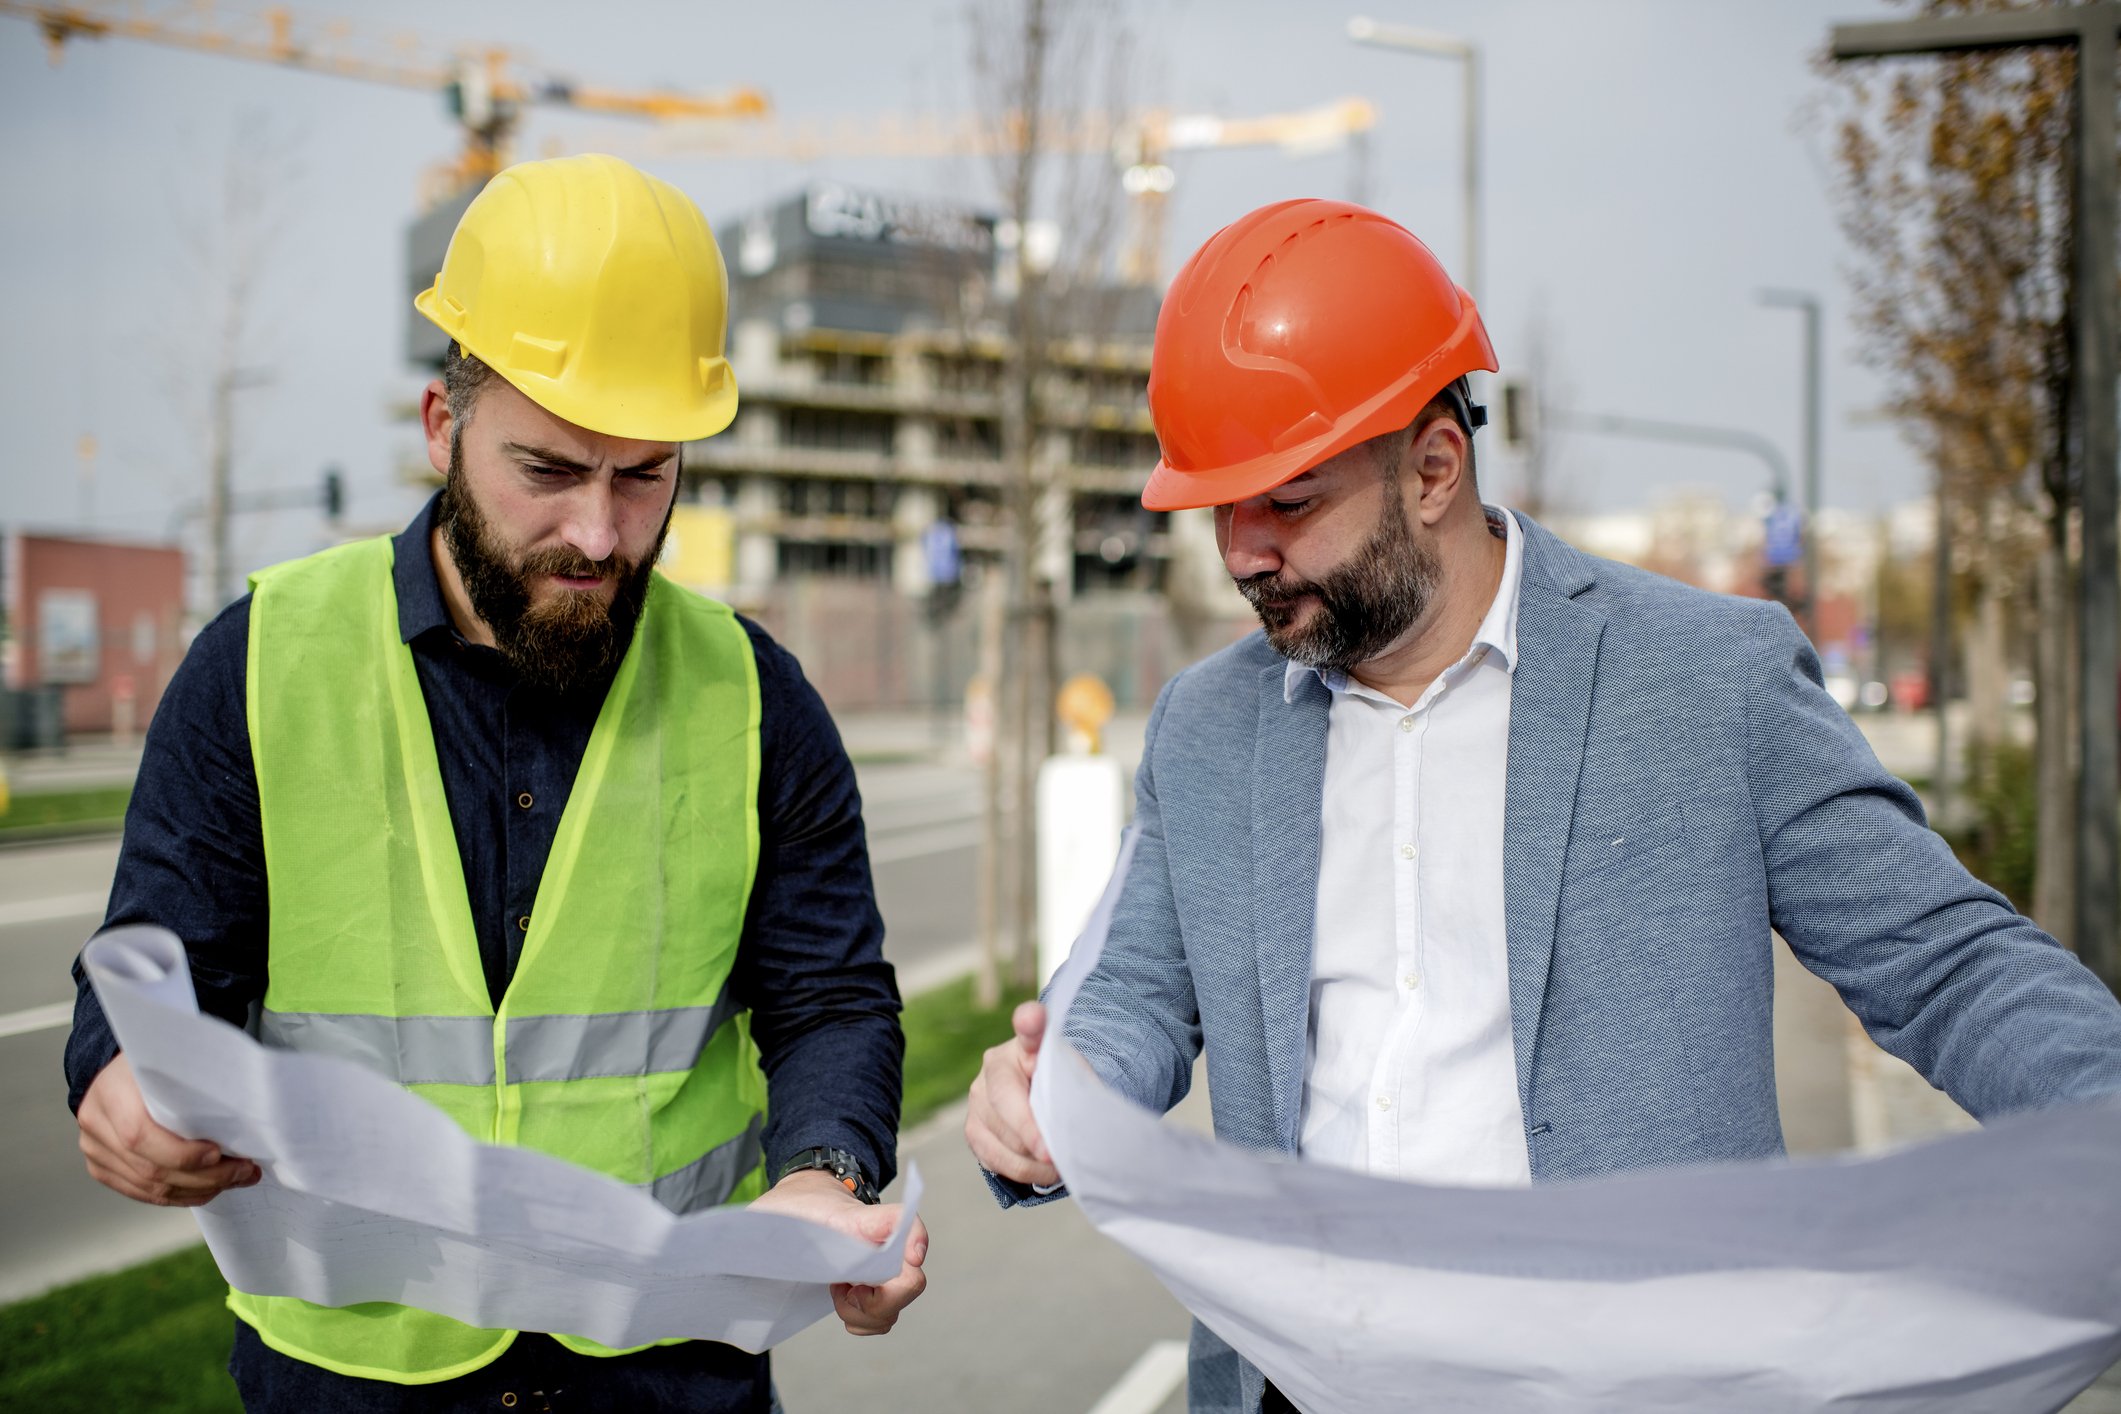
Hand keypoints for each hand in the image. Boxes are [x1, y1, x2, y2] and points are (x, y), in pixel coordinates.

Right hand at [77, 1053, 259, 1206]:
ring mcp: (96, 1150)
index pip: (140, 1135)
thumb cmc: (153, 1062)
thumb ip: (193, 1082)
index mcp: (112, 1091)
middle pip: (150, 1168)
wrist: (117, 1070)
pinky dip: (178, 1195)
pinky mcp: (102, 1168)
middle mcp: (97, 1124)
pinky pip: (141, 1192)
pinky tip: (206, 1190)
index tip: (219, 1153)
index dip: (181, 1152)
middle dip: (205, 1177)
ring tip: (235, 1180)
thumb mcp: (172, 1057)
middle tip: (244, 1171)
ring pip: (149, 1187)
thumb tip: (243, 1109)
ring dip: (198, 1190)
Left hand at [749, 1169, 927, 1335]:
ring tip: (837, 1294)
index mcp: (858, 1222)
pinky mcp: (875, 1285)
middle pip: (909, 1280)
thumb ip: (756, 1227)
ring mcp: (882, 1268)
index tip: (912, 1256)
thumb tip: (734, 1251)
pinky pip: (886, 1315)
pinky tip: (842, 1301)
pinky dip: (866, 1320)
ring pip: (897, 1305)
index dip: (915, 1238)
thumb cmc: (788, 1208)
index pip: (901, 1221)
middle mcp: (881, 1245)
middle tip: (840, 1291)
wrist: (808, 1199)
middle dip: (878, 1302)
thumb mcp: (768, 1212)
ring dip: (867, 1314)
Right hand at [964, 1001, 1058, 1187]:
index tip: (1033, 1018)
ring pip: (1000, 1136)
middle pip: (1004, 1100)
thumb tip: (1083, 1118)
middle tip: (1053, 1154)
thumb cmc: (1060, 1087)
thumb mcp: (1075, 1079)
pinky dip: (1021, 1170)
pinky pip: (994, 1159)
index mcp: (1022, 1045)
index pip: (1027, 1030)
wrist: (1041, 1100)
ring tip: (1059, 1165)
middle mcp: (991, 1068)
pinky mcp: (972, 1131)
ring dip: (1032, 1159)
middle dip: (1030, 1132)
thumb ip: (1076, 1086)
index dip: (1030, 1024)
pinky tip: (1041, 1170)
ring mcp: (976, 1100)